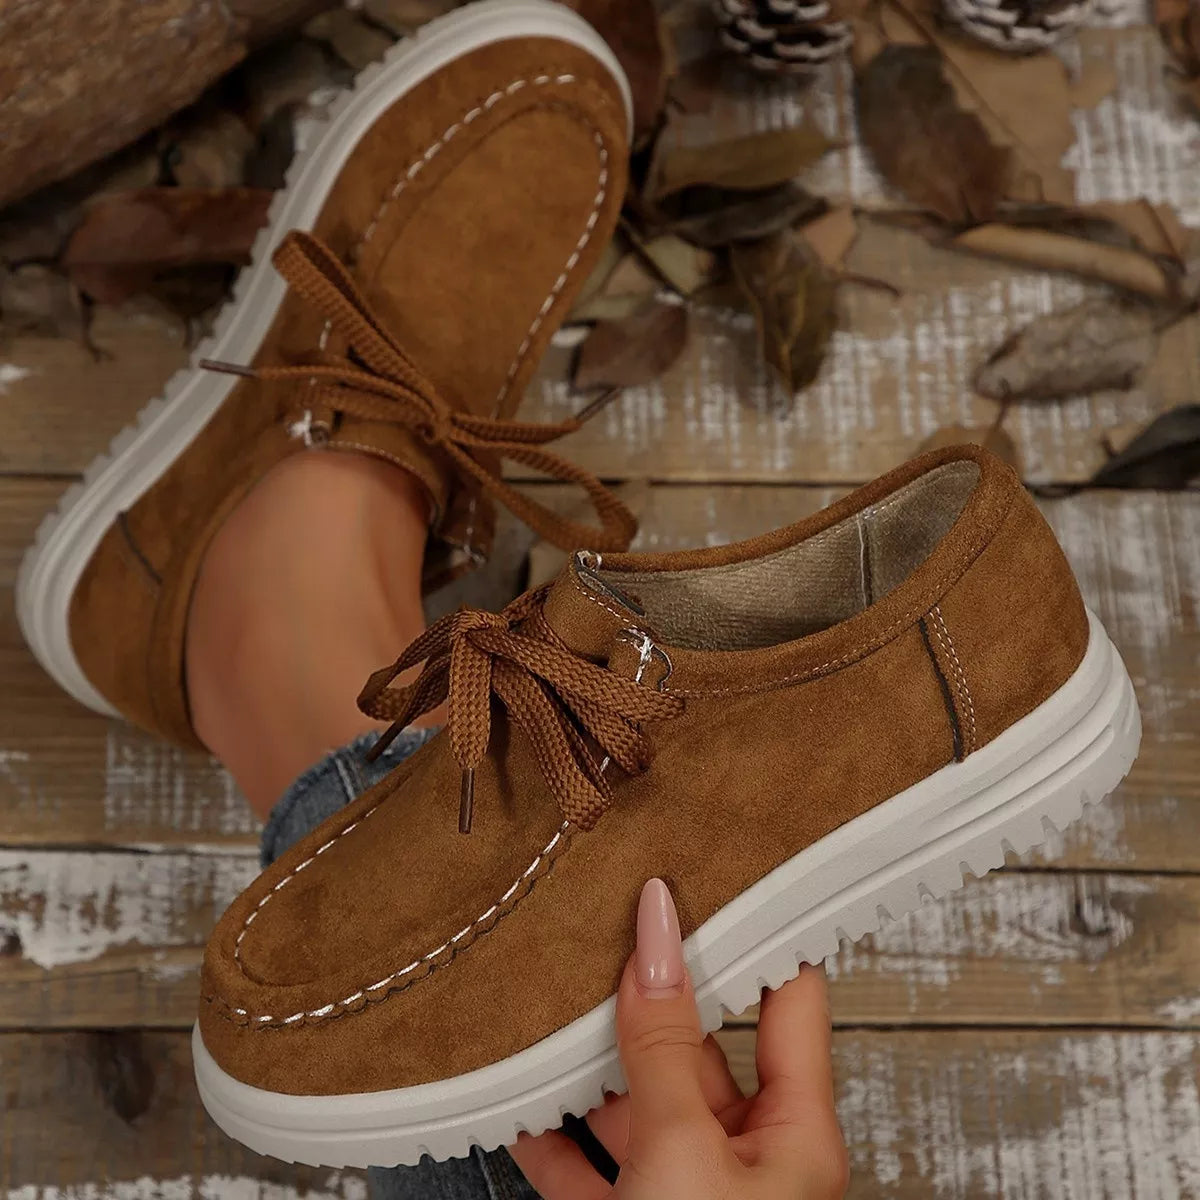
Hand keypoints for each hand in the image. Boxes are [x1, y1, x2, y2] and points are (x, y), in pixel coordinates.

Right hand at [510, 879, 848, 1198]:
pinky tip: (517, 1098)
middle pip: (699, 1051)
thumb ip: (663, 1045)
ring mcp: (686, 1191)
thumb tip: (656, 935)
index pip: (790, 1004)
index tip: (716, 876)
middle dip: (649, 999)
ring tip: (553, 999)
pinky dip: (552, 1131)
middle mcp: (748, 1162)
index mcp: (797, 1138)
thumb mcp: (680, 1150)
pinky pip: (589, 1162)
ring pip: (637, 1104)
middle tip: (614, 925)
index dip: (756, 936)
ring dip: (589, 1065)